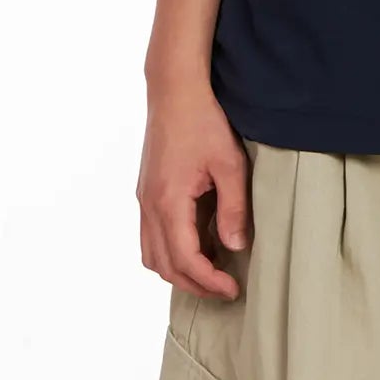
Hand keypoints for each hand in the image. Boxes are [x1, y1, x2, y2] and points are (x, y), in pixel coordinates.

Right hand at [137, 86, 250, 299]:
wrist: (174, 91)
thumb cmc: (203, 122)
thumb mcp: (229, 164)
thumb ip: (234, 208)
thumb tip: (235, 246)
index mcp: (168, 202)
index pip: (185, 260)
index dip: (208, 281)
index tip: (232, 289)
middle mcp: (149, 206)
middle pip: (164, 265)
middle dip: (194, 284)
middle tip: (224, 288)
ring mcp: (143, 200)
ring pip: (151, 254)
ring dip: (178, 270)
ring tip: (210, 272)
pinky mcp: (145, 192)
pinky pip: (150, 236)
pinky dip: (169, 251)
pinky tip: (195, 244)